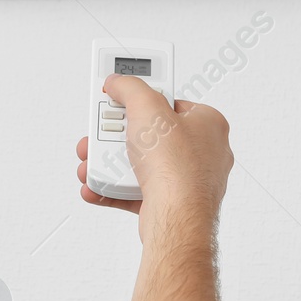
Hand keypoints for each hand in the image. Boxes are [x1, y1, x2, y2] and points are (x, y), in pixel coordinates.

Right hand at [75, 75, 231, 239]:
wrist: (176, 219)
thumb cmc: (177, 168)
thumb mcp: (148, 108)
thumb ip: (130, 88)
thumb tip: (118, 82)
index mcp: (209, 124)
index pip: (172, 103)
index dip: (144, 101)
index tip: (123, 100)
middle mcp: (203, 152)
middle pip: (150, 135)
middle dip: (116, 137)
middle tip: (99, 135)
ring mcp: (188, 180)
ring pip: (141, 165)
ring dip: (110, 164)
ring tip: (91, 162)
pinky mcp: (172, 203)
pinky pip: (137, 191)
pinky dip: (114, 188)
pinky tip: (96, 186)